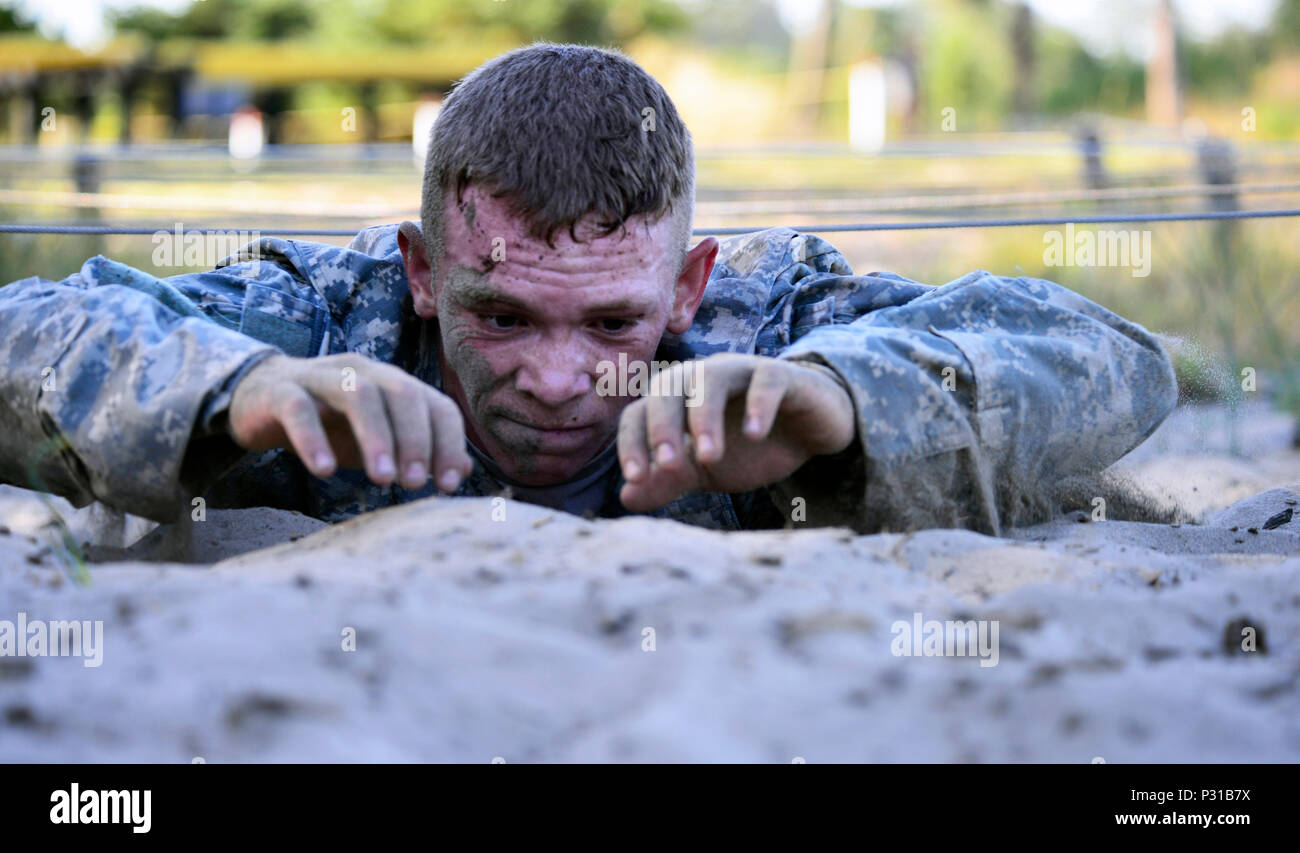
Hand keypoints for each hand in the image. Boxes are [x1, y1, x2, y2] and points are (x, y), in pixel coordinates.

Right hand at [228, 353, 471, 491]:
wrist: (261, 399)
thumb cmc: (332, 422)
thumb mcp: (381, 440)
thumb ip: (421, 451)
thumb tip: (464, 471)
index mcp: (394, 383)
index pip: (436, 404)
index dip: (448, 443)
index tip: (448, 484)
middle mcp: (364, 371)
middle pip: (402, 392)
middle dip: (415, 439)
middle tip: (415, 483)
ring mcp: (322, 377)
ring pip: (358, 394)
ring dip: (376, 437)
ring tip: (383, 480)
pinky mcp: (282, 391)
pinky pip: (300, 409)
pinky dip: (314, 439)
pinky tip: (324, 472)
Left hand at [617, 354, 855, 510]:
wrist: (809, 432)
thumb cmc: (749, 447)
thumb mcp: (706, 472)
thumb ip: (668, 481)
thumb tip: (626, 498)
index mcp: (676, 400)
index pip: (639, 413)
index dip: (632, 443)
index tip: (636, 479)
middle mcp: (702, 378)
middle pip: (668, 387)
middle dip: (663, 427)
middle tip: (670, 465)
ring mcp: (741, 371)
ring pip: (711, 378)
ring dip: (704, 416)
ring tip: (709, 456)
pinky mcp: (781, 375)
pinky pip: (765, 379)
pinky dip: (759, 404)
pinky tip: (754, 435)